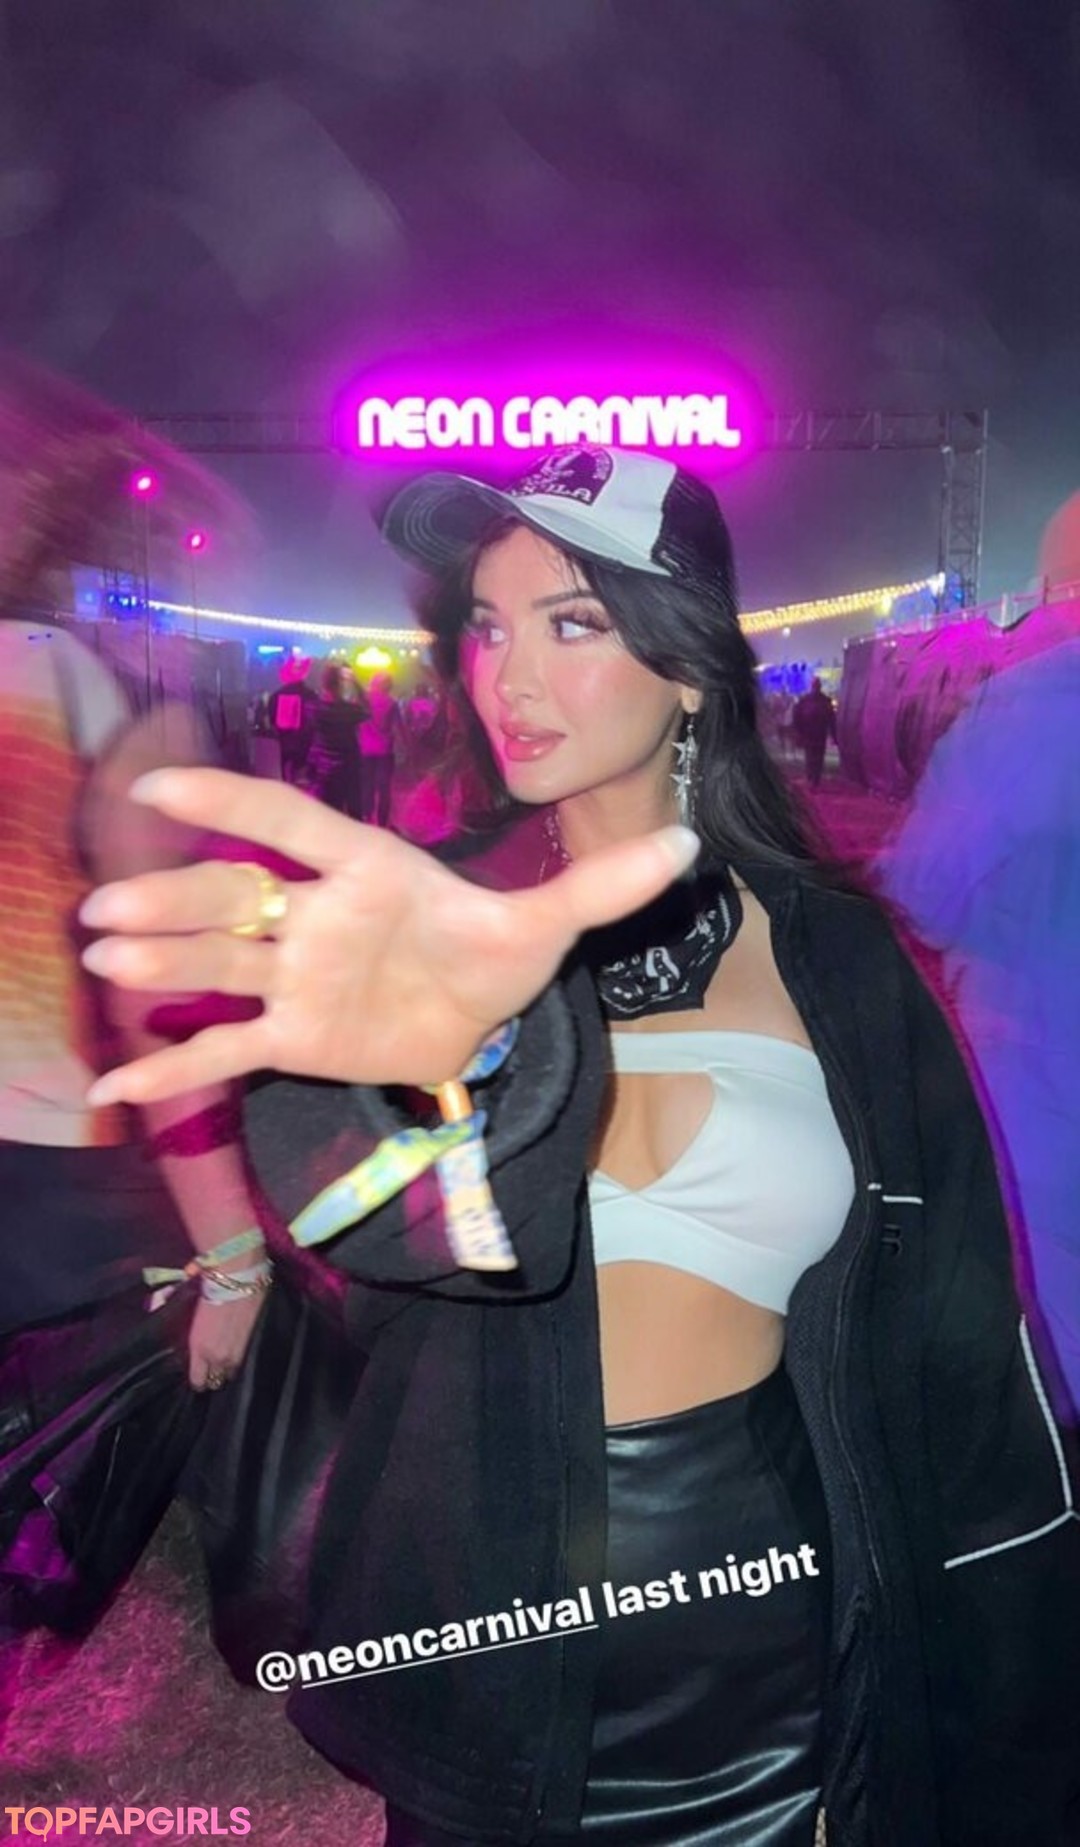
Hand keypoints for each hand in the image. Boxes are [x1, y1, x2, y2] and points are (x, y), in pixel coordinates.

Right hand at [79, 768, 698, 1104]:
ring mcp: (295, 976)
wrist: (483, 1026)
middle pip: (234, 898)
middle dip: (173, 900)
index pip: (290, 823)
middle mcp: (315, 914)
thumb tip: (691, 842)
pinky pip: (223, 1052)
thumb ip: (605, 884)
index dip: (232, 802)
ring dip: (161, 963)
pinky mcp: (291, 1036)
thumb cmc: (498, 953)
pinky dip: (171, 1070)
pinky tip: (114, 1087)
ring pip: (219, 965)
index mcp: (366, 869)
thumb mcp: (552, 925)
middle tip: (107, 905)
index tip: (163, 787)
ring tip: (105, 960)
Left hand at [187, 1291, 264, 1390]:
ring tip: (225, 1358)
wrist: (236, 1277)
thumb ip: (196, 1341)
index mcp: (200, 1349)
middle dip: (213, 1376)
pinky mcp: (253, 1342)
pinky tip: (237, 1348)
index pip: (198, 1381)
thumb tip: (197, 1350)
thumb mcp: (195, 1321)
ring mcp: (238, 1352)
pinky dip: (240, 1357)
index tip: (198, 1375)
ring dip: (228, 1368)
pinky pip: (245, 1359)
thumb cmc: (210, 1292)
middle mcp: (219, 1356)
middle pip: (216, 1381)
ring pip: (232, 1373)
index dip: (198, 1380)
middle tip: (211, 1368)